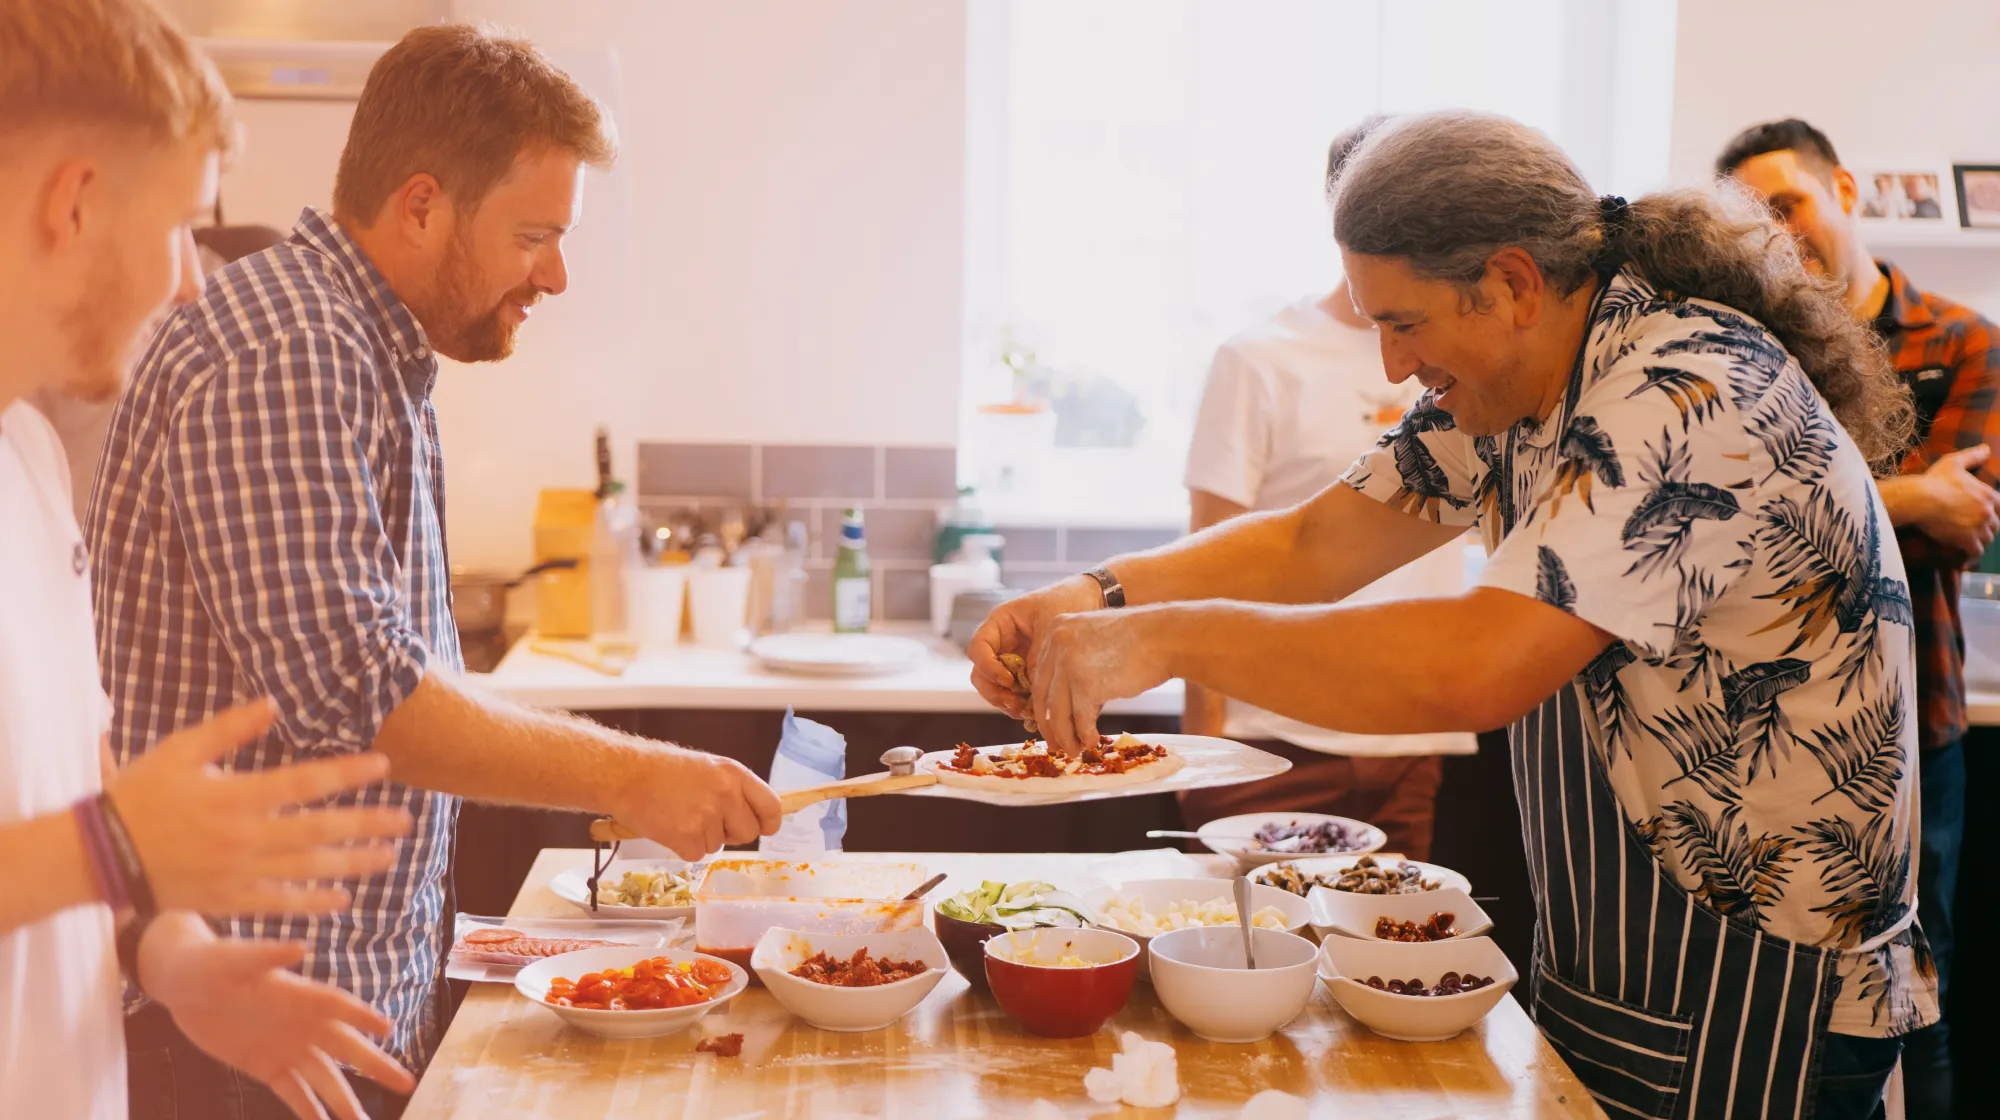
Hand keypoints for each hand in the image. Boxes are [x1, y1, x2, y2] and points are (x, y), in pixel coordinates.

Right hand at [106, 700, 411, 915]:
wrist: (101, 854)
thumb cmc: (140, 794)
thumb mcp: (180, 751)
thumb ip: (229, 729)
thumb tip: (272, 703)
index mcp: (235, 796)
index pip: (305, 782)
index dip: (347, 774)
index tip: (383, 766)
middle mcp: (244, 837)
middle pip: (319, 829)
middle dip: (367, 824)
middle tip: (407, 821)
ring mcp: (239, 873)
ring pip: (308, 870)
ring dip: (353, 863)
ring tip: (389, 857)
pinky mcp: (228, 900)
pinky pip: (280, 904)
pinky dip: (313, 902)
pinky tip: (344, 898)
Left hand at [139, 912, 414, 1119]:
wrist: (184, 984)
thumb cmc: (212, 963)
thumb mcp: (235, 959)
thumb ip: (267, 955)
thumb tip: (300, 947)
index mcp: (301, 994)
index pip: (340, 1006)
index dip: (363, 1017)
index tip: (388, 1029)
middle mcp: (303, 1023)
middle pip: (347, 1048)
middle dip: (376, 1066)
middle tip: (406, 1083)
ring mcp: (288, 1047)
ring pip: (324, 1077)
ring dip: (344, 1099)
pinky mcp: (266, 1066)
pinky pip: (293, 1092)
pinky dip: (308, 1109)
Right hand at [611, 748, 782, 860]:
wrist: (624, 774)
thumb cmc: (661, 769)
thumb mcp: (707, 768)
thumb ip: (732, 788)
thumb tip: (751, 812)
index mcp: (734, 774)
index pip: (772, 806)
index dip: (769, 822)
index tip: (763, 828)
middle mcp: (726, 795)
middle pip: (748, 833)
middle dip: (730, 833)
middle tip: (705, 820)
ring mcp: (707, 816)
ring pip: (717, 845)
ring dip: (700, 838)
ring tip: (678, 815)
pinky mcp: (687, 837)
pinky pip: (696, 855)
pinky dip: (682, 847)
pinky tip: (668, 826)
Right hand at [966, 575, 1102, 717]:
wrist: (1090, 598)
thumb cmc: (1067, 601)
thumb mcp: (1050, 627)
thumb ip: (1037, 657)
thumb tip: (1030, 690)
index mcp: (999, 623)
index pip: (977, 648)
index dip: (987, 668)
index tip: (1009, 680)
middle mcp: (1001, 643)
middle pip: (981, 674)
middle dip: (995, 693)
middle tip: (1015, 705)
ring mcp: (1012, 659)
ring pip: (996, 688)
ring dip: (1007, 703)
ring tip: (1026, 714)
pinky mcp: (1026, 672)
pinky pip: (1016, 692)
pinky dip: (1021, 704)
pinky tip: (1035, 713)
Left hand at [1028, 607, 1173, 754]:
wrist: (1164, 637)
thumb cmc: (1138, 641)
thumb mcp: (1095, 642)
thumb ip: (1076, 667)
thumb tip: (1069, 709)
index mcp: (1056, 630)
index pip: (1040, 675)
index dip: (1043, 703)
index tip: (1048, 722)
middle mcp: (1056, 644)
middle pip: (1042, 695)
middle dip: (1049, 725)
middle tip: (1055, 744)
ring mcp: (1069, 664)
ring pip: (1057, 712)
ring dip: (1065, 736)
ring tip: (1075, 750)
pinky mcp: (1086, 685)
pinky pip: (1080, 719)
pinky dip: (1085, 734)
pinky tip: (1092, 742)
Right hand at [1914, 444, 1999, 556]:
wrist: (1919, 499)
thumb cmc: (1935, 480)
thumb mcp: (1953, 463)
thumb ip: (1972, 456)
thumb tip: (1986, 448)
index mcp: (1988, 494)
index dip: (1992, 512)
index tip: (1983, 516)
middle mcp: (1987, 512)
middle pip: (1996, 526)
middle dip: (1987, 528)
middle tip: (1974, 531)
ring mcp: (1978, 527)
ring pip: (1987, 539)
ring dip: (1980, 541)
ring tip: (1969, 543)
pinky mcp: (1967, 539)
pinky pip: (1976, 551)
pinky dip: (1971, 553)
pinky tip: (1964, 554)